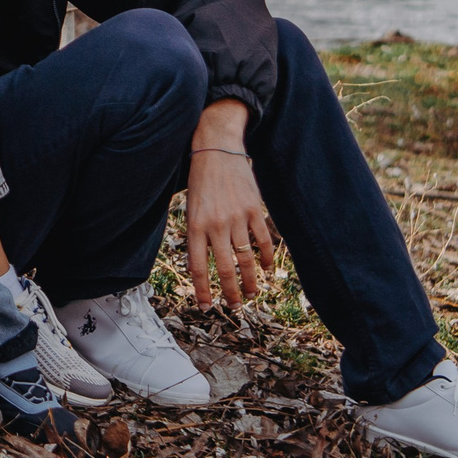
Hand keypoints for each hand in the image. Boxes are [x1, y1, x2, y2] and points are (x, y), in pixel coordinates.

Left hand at [184, 99, 275, 307]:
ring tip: (251, 294)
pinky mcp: (254, 209)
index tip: (206, 306)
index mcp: (195, 226)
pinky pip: (263, 240)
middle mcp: (216, 225)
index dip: (202, 291)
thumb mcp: (190, 209)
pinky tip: (267, 269)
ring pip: (246, 259)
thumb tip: (201, 267)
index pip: (198, 268)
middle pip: (224, 269)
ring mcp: (237, 217)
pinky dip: (266, 258)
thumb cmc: (200, 181)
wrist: (216, 150)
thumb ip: (196, 236)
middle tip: (234, 306)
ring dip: (250, 281)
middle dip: (230, 293)